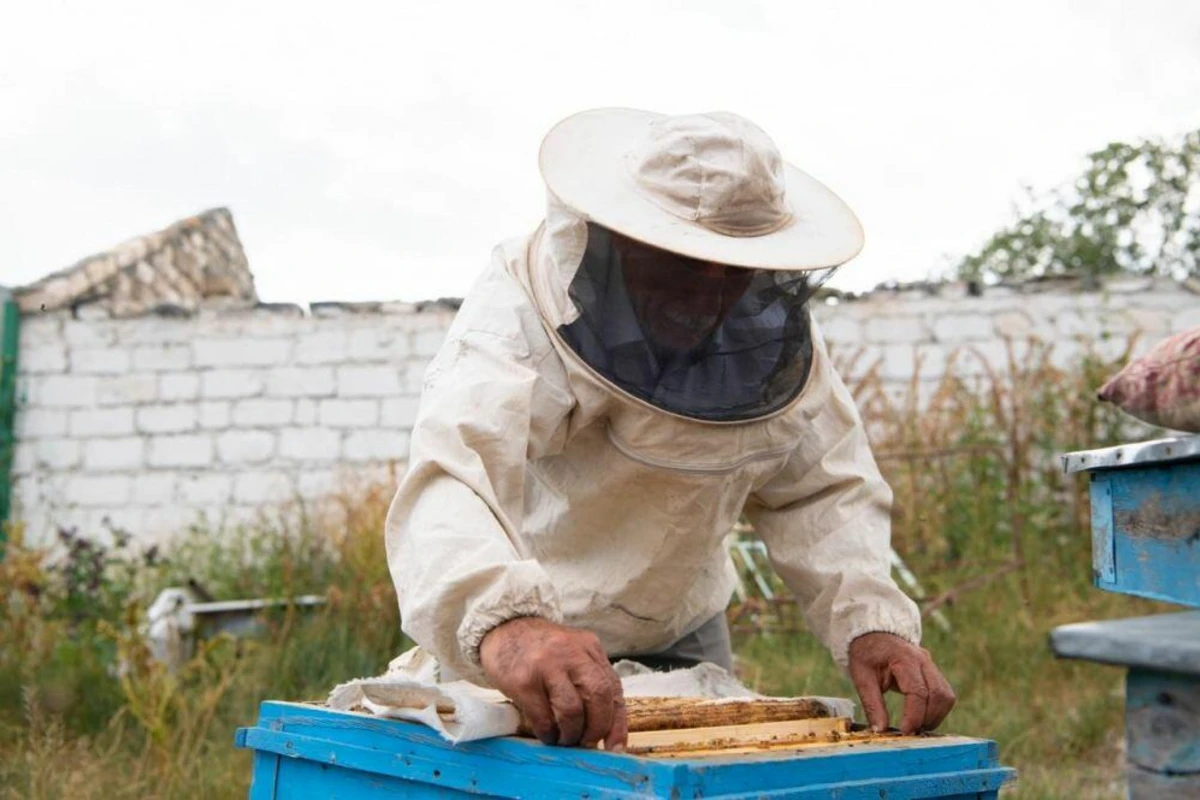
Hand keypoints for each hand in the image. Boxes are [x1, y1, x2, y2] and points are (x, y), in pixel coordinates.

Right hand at [479, 616, 627, 750]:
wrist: (503, 630)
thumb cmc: (540, 650)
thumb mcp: (573, 655)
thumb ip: (589, 681)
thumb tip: (605, 730)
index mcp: (589, 647)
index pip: (613, 688)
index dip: (617, 722)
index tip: (614, 747)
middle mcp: (572, 652)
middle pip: (598, 695)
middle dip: (595, 728)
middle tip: (585, 742)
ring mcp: (547, 665)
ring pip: (572, 710)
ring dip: (571, 734)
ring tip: (564, 739)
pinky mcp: (524, 680)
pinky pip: (543, 717)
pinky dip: (548, 733)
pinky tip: (547, 734)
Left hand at [848, 632, 955, 733]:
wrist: (874, 635)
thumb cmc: (866, 654)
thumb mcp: (861, 677)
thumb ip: (872, 704)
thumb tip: (880, 731)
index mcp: (904, 659)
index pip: (918, 691)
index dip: (914, 716)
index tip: (905, 732)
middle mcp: (923, 660)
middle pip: (938, 695)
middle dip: (927, 719)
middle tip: (911, 733)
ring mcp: (931, 665)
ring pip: (946, 696)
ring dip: (935, 716)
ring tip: (916, 728)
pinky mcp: (934, 673)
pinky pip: (944, 695)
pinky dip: (936, 710)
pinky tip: (921, 718)